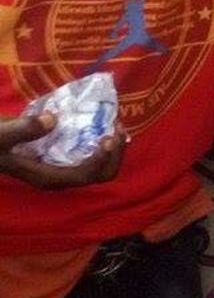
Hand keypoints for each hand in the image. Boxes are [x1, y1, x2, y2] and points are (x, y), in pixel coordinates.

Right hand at [0, 113, 126, 188]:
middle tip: (117, 128)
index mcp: (48, 177)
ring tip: (116, 123)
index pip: (84, 175)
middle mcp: (61, 175)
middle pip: (99, 174)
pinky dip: (103, 141)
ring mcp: (64, 166)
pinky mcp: (64, 154)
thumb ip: (23, 130)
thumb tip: (52, 120)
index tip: (108, 138)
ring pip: (100, 165)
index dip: (101, 160)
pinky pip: (92, 153)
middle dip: (114, 154)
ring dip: (113, 148)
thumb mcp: (0, 134)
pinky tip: (105, 123)